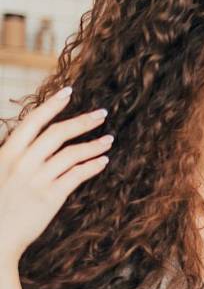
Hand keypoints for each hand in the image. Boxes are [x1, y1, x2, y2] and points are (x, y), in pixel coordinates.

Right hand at [0, 88, 110, 263]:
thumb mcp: (0, 172)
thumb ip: (16, 155)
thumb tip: (34, 142)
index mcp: (6, 154)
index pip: (32, 121)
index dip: (52, 105)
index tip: (69, 92)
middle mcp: (22, 163)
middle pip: (58, 133)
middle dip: (83, 120)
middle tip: (102, 113)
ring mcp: (37, 179)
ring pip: (72, 153)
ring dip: (94, 144)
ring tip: (109, 139)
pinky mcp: (51, 197)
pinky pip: (77, 175)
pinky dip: (92, 166)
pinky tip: (103, 161)